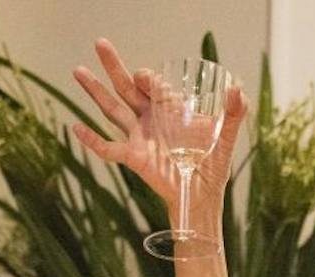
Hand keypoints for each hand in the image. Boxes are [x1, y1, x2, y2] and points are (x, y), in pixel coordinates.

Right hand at [72, 39, 247, 232]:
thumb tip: (239, 88)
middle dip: (113, 66)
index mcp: (169, 109)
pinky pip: (108, 148)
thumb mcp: (226, 137)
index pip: (152, 83)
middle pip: (125, 87)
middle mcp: (150, 119)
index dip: (149, 77)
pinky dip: (91, 139)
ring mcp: (138, 137)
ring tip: (78, 69)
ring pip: (112, 109)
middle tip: (100, 43)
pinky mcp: (134, 158)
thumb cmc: (213, 166)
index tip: (147, 78)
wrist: (202, 195)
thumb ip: (235, 114)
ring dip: (94, 90)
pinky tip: (75, 127)